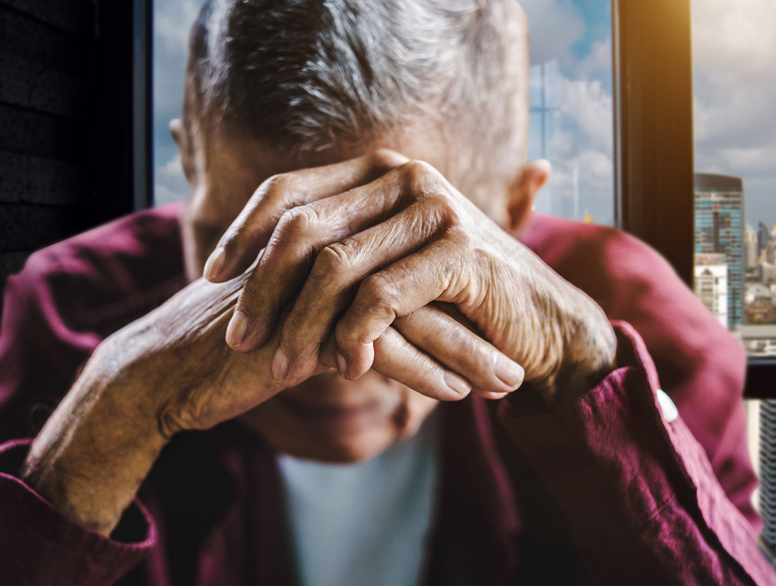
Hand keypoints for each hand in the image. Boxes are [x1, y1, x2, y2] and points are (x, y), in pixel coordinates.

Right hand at [21, 268, 503, 533]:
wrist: (171, 368)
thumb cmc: (243, 339)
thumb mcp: (307, 313)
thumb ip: (355, 300)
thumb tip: (414, 313)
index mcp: (333, 237)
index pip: (415, 260)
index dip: (464, 295)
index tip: (506, 327)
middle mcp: (328, 250)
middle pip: (422, 281)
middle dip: (479, 323)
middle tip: (527, 353)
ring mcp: (313, 284)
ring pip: (410, 313)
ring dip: (465, 351)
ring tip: (509, 381)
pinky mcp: (299, 324)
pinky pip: (376, 347)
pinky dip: (421, 372)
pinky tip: (457, 394)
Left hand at [204, 151, 616, 403]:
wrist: (540, 326)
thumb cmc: (456, 303)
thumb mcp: (389, 268)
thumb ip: (338, 252)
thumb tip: (251, 268)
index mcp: (382, 172)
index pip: (289, 189)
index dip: (242, 232)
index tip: (210, 278)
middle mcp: (406, 177)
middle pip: (302, 228)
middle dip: (261, 289)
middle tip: (240, 339)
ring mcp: (436, 209)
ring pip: (336, 268)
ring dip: (302, 325)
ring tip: (284, 367)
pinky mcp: (461, 251)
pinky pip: (382, 297)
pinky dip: (356, 336)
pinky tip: (348, 367)